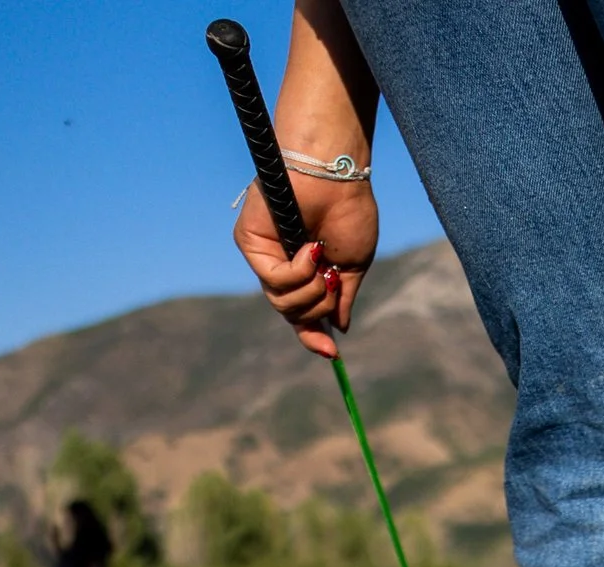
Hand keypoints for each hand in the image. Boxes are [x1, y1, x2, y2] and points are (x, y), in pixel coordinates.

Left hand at [233, 175, 377, 358]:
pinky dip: (298, 274)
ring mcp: (265, 254)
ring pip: (281, 303)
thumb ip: (341, 298)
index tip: (332, 353)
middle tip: (332, 284)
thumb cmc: (349, 212)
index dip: (314, 335)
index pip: (301, 313)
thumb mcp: (352, 266)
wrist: (337, 176)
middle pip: (291, 313)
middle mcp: (281, 264)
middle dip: (317, 308)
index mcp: (305, 271)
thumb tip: (339, 327)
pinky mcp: (250, 243)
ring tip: (324, 266)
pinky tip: (311, 252)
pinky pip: (273, 281)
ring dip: (310, 293)